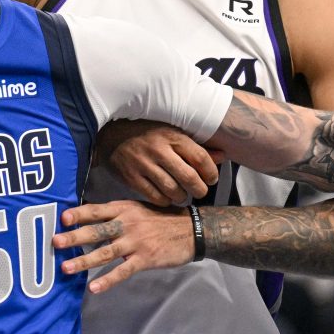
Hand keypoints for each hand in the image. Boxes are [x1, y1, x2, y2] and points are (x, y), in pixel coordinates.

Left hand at [55, 201, 193, 293]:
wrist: (192, 230)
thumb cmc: (160, 219)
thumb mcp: (137, 209)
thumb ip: (115, 213)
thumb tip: (87, 218)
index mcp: (123, 209)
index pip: (96, 210)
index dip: (79, 214)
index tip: (62, 218)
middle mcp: (127, 224)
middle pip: (96, 231)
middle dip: (75, 237)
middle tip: (55, 242)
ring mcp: (136, 242)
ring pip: (106, 252)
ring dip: (84, 261)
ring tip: (66, 268)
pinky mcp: (145, 259)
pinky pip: (123, 271)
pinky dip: (108, 280)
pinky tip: (94, 288)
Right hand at [97, 121, 218, 205]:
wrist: (111, 134)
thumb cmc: (147, 133)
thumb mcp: (173, 132)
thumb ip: (197, 147)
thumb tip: (222, 156)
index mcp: (173, 136)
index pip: (201, 159)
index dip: (211, 173)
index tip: (211, 179)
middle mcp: (159, 151)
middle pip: (190, 178)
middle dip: (200, 190)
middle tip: (199, 191)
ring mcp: (144, 165)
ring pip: (173, 191)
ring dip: (182, 197)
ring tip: (182, 194)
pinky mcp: (132, 178)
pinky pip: (155, 197)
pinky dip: (165, 201)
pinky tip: (166, 196)